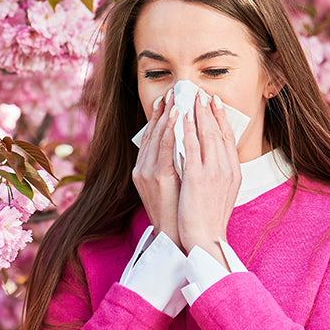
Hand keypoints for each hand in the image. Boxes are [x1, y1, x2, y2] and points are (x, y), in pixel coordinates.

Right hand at [131, 89, 180, 247]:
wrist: (176, 237)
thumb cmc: (179, 213)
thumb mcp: (175, 186)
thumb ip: (175, 166)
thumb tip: (187, 148)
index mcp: (146, 170)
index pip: (153, 137)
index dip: (160, 117)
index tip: (169, 100)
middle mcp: (143, 169)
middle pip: (153, 133)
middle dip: (164, 111)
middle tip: (174, 92)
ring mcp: (147, 173)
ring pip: (157, 137)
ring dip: (167, 115)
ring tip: (176, 98)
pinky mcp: (157, 178)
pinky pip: (164, 149)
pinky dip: (170, 131)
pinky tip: (177, 117)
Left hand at [178, 92, 240, 261]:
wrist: (205, 239)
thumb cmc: (209, 219)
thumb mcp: (221, 193)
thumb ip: (219, 175)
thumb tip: (212, 160)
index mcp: (233, 172)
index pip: (228, 138)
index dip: (222, 118)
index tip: (215, 103)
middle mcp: (226, 169)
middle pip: (219, 131)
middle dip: (209, 110)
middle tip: (202, 92)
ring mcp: (213, 172)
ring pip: (205, 134)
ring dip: (197, 113)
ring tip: (190, 97)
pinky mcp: (197, 177)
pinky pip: (191, 146)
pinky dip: (186, 129)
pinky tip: (180, 116)